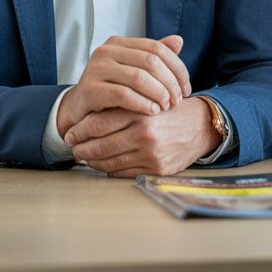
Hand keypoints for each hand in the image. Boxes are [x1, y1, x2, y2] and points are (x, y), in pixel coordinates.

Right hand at [57, 35, 191, 134]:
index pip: (157, 48)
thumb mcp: (134, 72)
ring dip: (159, 93)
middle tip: (178, 101)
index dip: (177, 68)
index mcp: (119, 43)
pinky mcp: (89, 89)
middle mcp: (106, 51)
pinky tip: (153, 112)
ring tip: (167, 107)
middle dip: (170, 82)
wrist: (79, 112)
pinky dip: (142, 103)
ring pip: (139, 77)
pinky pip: (123, 94)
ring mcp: (95, 68)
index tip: (186, 88)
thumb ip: (155, 58)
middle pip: (150, 61)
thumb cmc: (111, 91)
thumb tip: (179, 40)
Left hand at [65, 96, 217, 176]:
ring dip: (92, 160)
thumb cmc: (169, 110)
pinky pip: (123, 173)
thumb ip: (122, 103)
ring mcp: (150, 154)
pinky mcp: (156, 170)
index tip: (70, 133)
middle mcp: (145, 134)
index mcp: (141, 112)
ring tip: (84, 156)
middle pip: (100, 145)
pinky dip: (108, 170)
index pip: (100, 122)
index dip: (80, 130)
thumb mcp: (147, 98)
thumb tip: (88, 115)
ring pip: (109, 162)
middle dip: (81, 148)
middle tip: (72, 147)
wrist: (201, 126)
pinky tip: (103, 164)